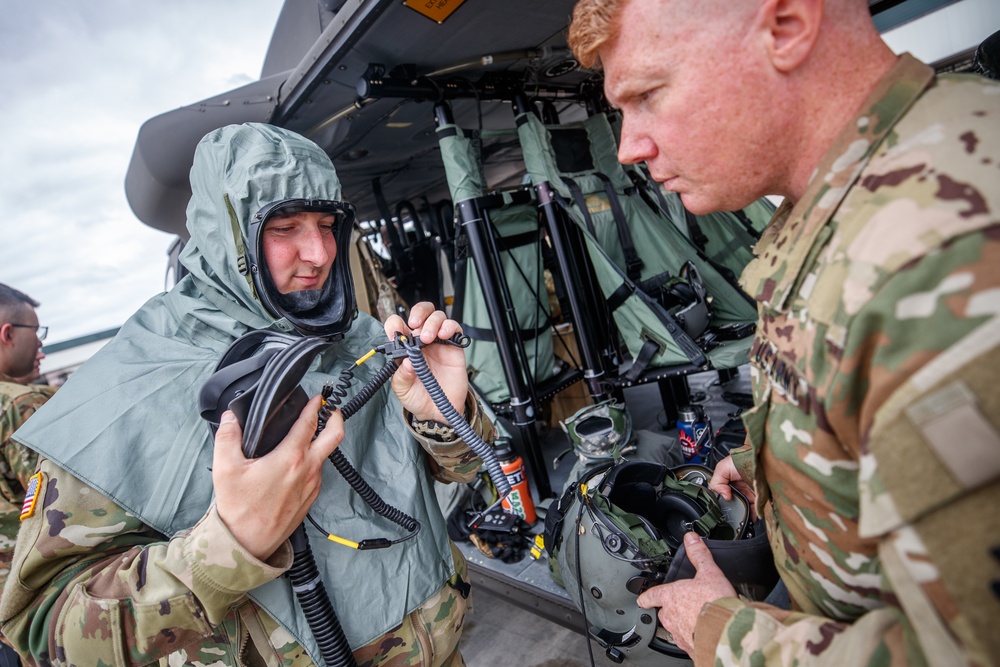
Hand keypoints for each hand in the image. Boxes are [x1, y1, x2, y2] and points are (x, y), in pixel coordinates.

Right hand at [212, 396, 342, 560]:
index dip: (315, 406)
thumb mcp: (225, 468)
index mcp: (291, 457)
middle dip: (336, 418)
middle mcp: (308, 470)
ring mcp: (312, 485)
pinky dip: (314, 461)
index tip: (318, 397)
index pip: (310, 423)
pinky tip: (299, 461)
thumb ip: (227, 437)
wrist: (247, 543)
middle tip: (330, 409)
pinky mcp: (310, 498)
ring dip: (322, 442)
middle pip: (334, 436)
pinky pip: (318, 473)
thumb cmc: (239, 509)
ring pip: (325, 456)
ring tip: (310, 434)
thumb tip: (230, 418)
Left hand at [384, 302, 467, 422]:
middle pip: (421, 313)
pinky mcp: (454, 348)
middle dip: (418, 312)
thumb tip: (407, 361)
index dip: (396, 324)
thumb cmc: (418, 398)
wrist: (438, 412)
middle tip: (414, 324)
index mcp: (405, 348)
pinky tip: (443, 336)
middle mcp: (422, 341)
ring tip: (429, 338)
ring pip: (437, 317)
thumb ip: (401, 375)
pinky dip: (449, 327)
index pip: (398, 325)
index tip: (396, 332)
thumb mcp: (402, 389)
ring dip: (432, 322)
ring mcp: (439, 343)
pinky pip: (455, 328)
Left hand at [636, 532, 736, 654]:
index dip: (646, 596)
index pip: (652, 595)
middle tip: (684, 606)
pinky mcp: (690, 648)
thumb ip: (699, 555)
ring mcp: (679, 634)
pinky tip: (704, 634)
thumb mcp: (709, 572)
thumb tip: (691, 539)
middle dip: (671, 610)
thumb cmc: (715, 603)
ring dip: (682, 624)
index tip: (642, 599)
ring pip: (675, 628)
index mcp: (671, 597)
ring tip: (697, 619)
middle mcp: (671, 616)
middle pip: (664, 612)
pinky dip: (693, 637)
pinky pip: (687, 642)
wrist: (725, 633)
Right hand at [709, 454, 755, 518]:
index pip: (723, 497)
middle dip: (733, 511)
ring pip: (745, 508)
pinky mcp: (759, 497)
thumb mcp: (722, 468)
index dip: (722, 503)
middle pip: (734, 504)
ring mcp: (749, 493)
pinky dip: (754, 514)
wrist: (759, 458)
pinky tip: (751, 517)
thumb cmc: (741, 459)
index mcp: (728, 484)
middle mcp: (739, 489)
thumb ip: (716, 483)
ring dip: (743, 514)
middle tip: (732, 516)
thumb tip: (725, 497)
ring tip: (741, 519)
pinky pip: (756, 508)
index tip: (722, 509)